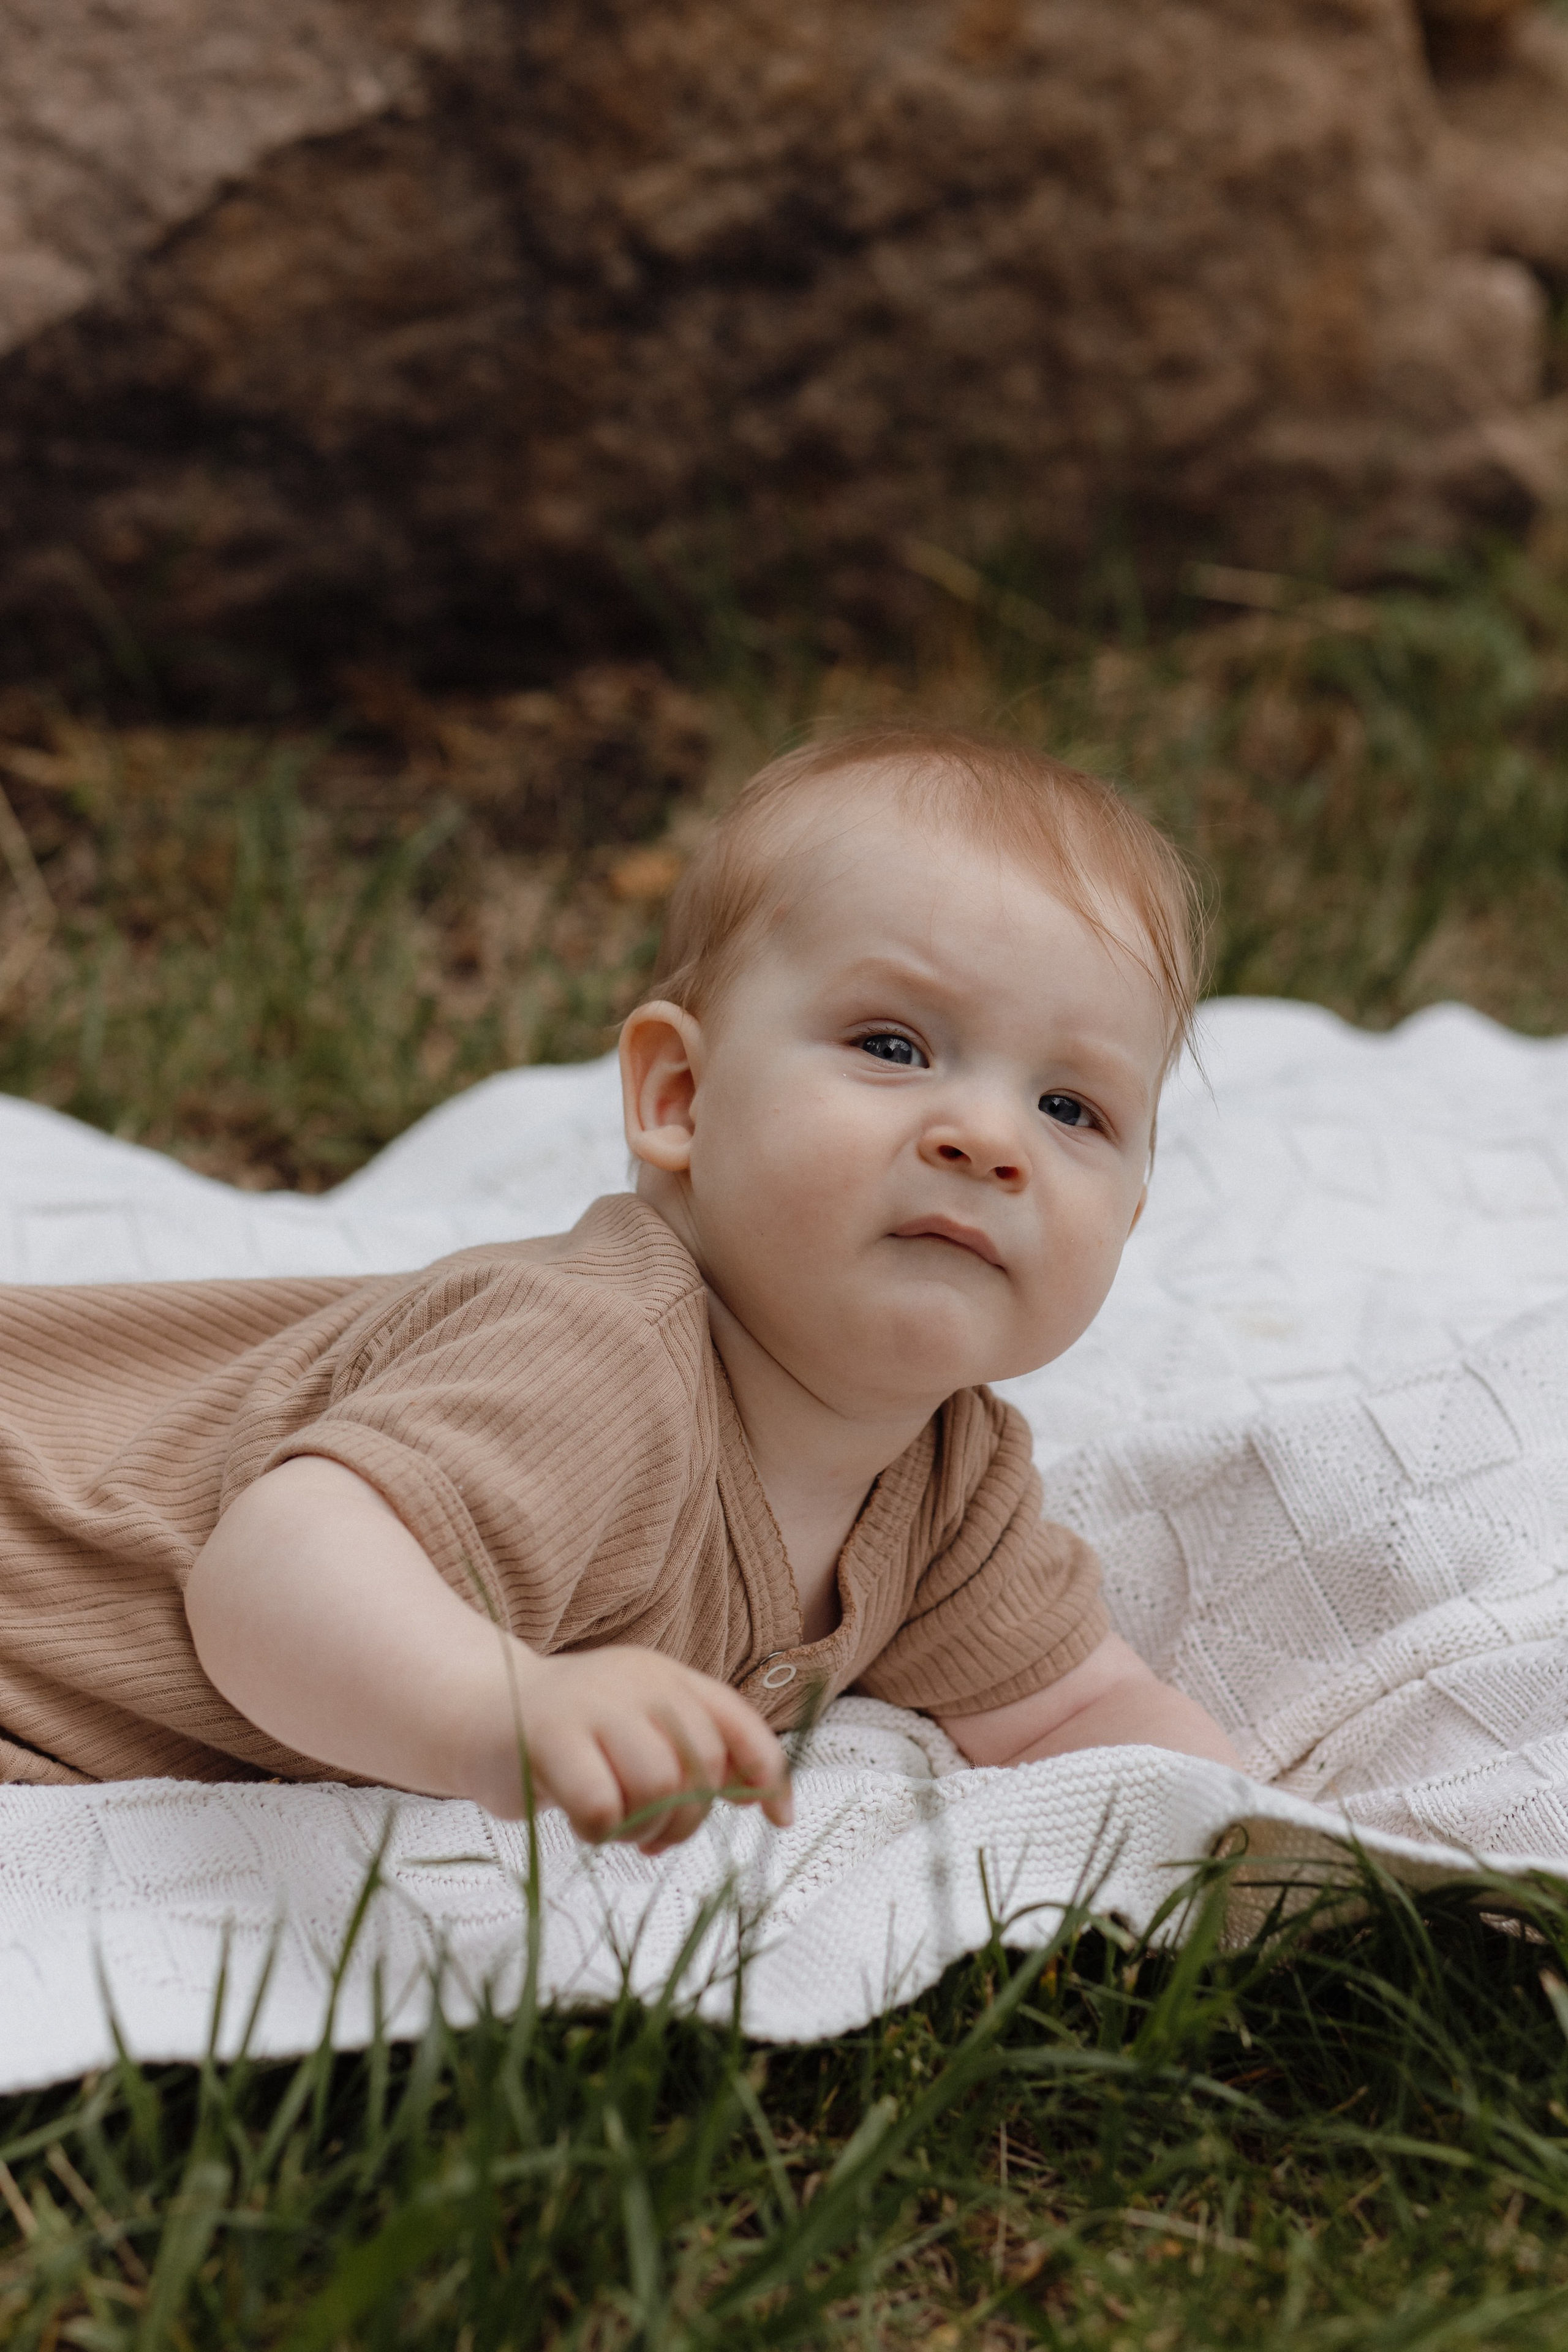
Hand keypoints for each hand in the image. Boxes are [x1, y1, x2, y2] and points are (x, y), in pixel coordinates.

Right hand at [466, 1644, 794, 1853]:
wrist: (475, 1711)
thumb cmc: (570, 1736)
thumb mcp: (640, 1729)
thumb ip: (694, 1754)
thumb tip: (765, 1798)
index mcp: (665, 1677)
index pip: (736, 1720)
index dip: (767, 1773)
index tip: (778, 1820)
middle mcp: (636, 1681)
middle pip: (701, 1763)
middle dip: (689, 1818)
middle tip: (656, 1839)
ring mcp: (592, 1705)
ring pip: (660, 1785)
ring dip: (647, 1829)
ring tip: (620, 1832)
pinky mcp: (549, 1737)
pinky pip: (602, 1805)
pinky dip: (601, 1832)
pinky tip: (586, 1826)